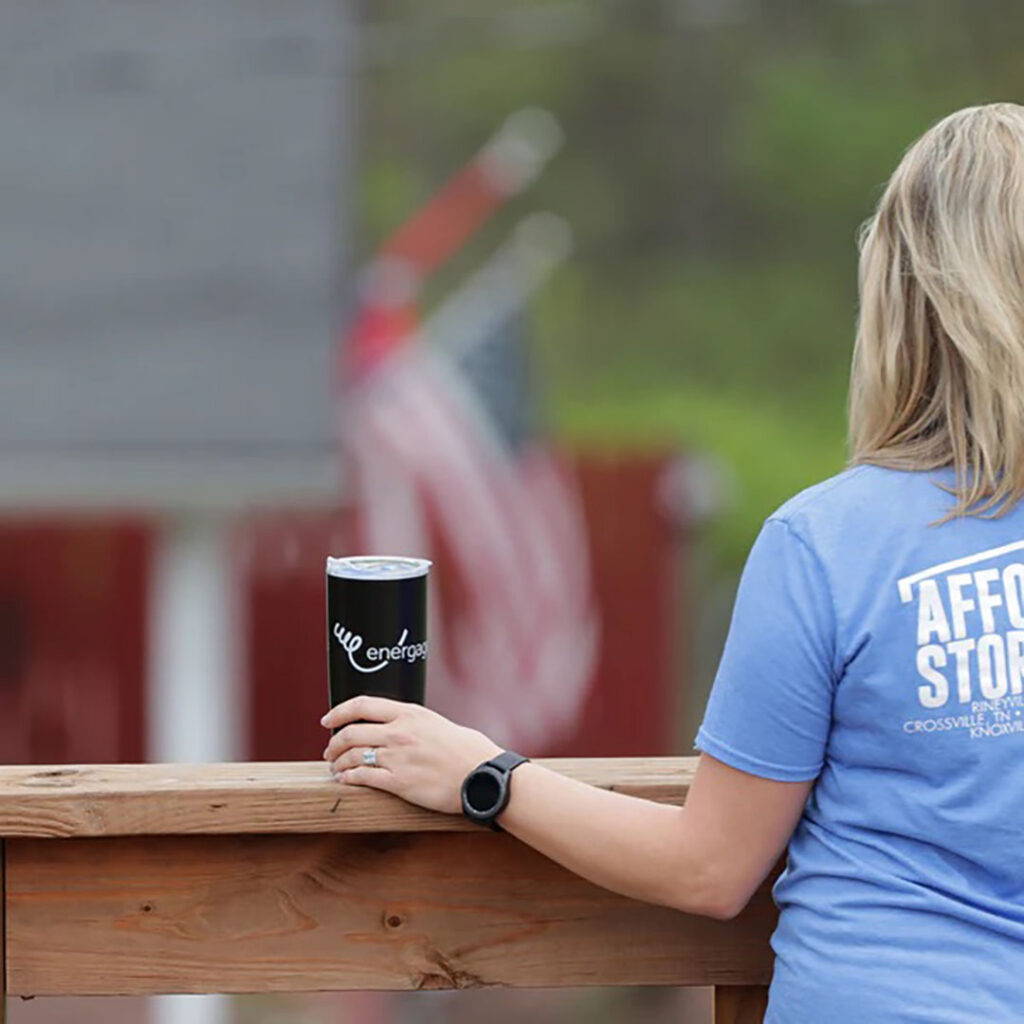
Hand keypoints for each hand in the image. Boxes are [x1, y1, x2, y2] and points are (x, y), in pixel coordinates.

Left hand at [320, 696, 503, 814]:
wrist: (482, 775)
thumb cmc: (466, 751)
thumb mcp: (436, 723)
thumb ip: (412, 723)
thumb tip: (395, 726)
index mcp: (409, 713)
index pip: (362, 705)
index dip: (339, 712)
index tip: (327, 720)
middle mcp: (399, 732)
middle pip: (351, 732)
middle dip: (334, 743)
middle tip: (329, 751)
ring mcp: (397, 757)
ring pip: (352, 756)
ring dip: (338, 763)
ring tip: (335, 769)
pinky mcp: (398, 782)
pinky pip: (362, 778)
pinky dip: (348, 779)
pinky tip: (345, 781)